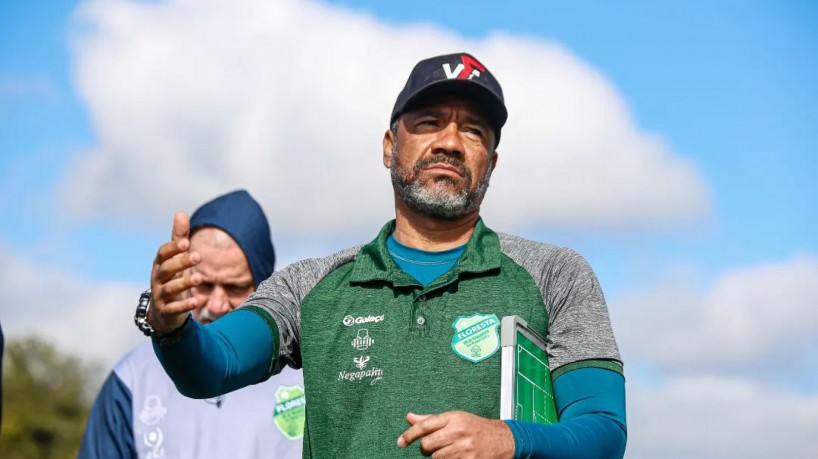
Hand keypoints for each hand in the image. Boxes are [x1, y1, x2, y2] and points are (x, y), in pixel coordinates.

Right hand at [148, 212, 200, 333]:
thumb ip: (179, 238)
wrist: (163, 310)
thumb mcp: (176, 258)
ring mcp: (160, 295)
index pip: (162, 253)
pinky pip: (173, 308)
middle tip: (198, 256)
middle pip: (166, 269)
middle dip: (181, 262)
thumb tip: (181, 212)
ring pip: (170, 288)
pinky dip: (184, 305)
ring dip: (184, 283)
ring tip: (199, 278)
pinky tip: (197, 302)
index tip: (186, 242)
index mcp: (160, 264)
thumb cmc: (172, 278)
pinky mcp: (166, 310)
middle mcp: (157, 278)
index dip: (173, 248)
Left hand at [397, 411, 514, 457]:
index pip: (424, 426)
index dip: (409, 435)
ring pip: (436, 458)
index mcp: (453, 418)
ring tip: (449, 451)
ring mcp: (463, 449)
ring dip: (438, 457)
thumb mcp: (454, 418)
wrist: (502, 440)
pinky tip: (455, 457)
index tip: (400, 442)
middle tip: (436, 446)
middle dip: (426, 448)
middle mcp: (458, 432)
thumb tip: (409, 417)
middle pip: (427, 445)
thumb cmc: (475, 427)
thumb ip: (430, 420)